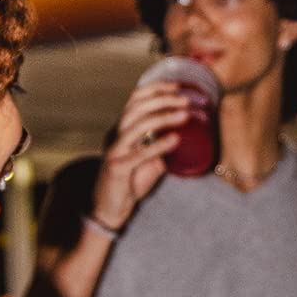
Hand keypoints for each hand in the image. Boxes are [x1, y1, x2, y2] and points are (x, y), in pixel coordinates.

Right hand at [90, 82, 193, 233]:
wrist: (109, 210)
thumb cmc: (129, 184)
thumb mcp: (148, 161)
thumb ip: (162, 148)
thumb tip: (187, 138)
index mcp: (121, 130)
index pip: (135, 99)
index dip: (156, 89)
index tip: (178, 86)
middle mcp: (115, 136)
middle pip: (137, 107)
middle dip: (163, 100)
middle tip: (186, 100)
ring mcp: (115, 151)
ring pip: (138, 125)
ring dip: (164, 117)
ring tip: (185, 115)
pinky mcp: (117, 168)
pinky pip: (139, 153)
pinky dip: (159, 145)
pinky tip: (175, 140)